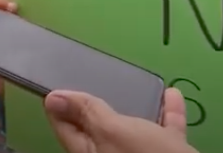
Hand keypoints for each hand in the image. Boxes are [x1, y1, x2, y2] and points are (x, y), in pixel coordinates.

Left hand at [44, 88, 197, 152]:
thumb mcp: (111, 130)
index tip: (58, 78)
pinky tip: (171, 95)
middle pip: (96, 127)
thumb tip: (52, 98)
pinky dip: (166, 113)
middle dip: (94, 104)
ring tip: (130, 84)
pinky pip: (163, 130)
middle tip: (90, 77)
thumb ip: (85, 113)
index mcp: (88, 151)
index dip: (60, 102)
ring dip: (132, 106)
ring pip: (130, 129)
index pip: (64, 125)